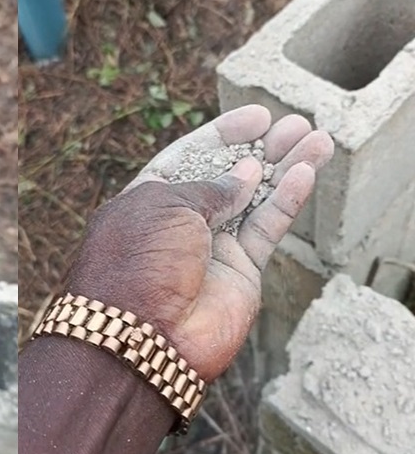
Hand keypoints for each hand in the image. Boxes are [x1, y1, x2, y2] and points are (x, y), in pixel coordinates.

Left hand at [66, 105, 333, 381]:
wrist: (143, 337)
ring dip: (285, 167)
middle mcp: (178, 224)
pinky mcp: (240, 272)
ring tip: (316, 137)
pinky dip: (287, 199)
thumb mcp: (165, 206)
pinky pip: (266, 227)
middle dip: (260, 149)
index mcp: (145, 202)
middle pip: (226, 176)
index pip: (186, 158)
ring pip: (254, 199)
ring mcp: (211, 248)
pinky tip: (306, 171)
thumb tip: (244, 174)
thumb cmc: (138, 264)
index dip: (220, 135)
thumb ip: (209, 186)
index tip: (254, 116)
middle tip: (294, 124)